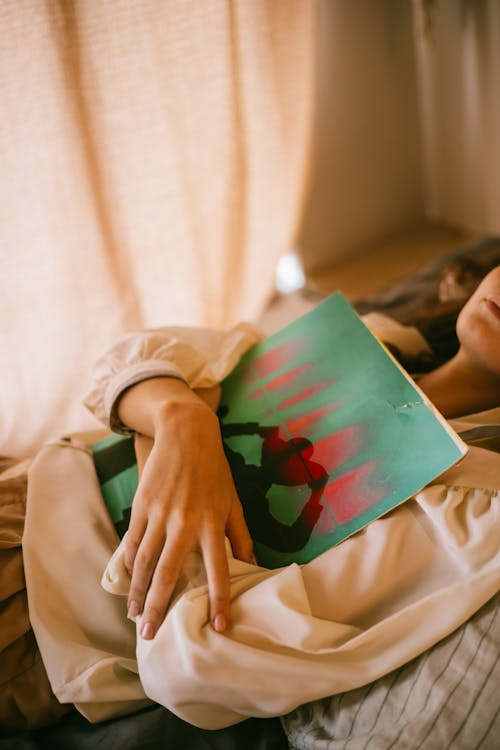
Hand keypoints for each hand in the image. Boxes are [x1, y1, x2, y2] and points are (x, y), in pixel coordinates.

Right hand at [125, 396, 253, 639]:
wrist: (186, 433)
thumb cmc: (214, 469)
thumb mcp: (233, 500)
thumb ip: (240, 534)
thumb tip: (252, 566)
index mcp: (212, 523)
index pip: (218, 569)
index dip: (220, 600)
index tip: (219, 627)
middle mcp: (184, 522)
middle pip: (168, 573)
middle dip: (158, 607)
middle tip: (150, 635)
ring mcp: (159, 514)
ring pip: (144, 561)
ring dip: (138, 592)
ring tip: (135, 615)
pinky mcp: (142, 505)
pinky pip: (132, 541)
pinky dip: (129, 564)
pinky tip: (128, 581)